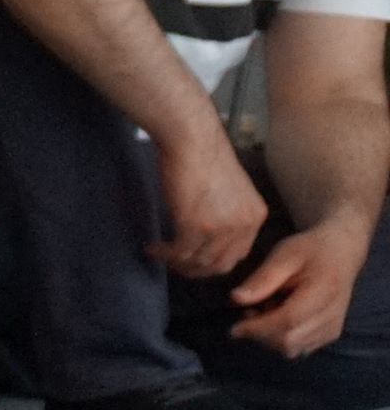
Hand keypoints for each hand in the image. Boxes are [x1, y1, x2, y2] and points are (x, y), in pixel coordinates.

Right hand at [151, 132, 271, 281]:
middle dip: (195, 269)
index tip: (194, 259)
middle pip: (220, 265)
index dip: (214, 263)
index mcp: (256, 216)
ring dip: (175, 262)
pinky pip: (179, 252)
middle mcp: (243, 226)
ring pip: (198, 262)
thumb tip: (209, 235)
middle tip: (174, 263)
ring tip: (159, 253)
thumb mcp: (231, 191)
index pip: (238, 255)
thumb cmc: (206, 157)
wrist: (193, 140)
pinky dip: (163, 254)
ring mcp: (220, 228)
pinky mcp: (195, 225)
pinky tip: (153, 247)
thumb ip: (228, 215)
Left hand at [229, 221, 367, 357]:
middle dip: (260, 334)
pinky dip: (282, 339)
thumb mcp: (284, 254)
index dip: (257, 329)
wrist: (342, 253)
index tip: (234, 328)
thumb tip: (236, 299)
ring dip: (269, 337)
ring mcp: (333, 328)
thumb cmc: (310, 250)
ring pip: (292, 349)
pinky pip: (299, 348)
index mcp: (323, 291)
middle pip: (288, 341)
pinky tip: (278, 318)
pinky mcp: (330, 334)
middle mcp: (332, 315)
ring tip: (265, 310)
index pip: (288, 322)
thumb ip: (262, 278)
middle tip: (249, 312)